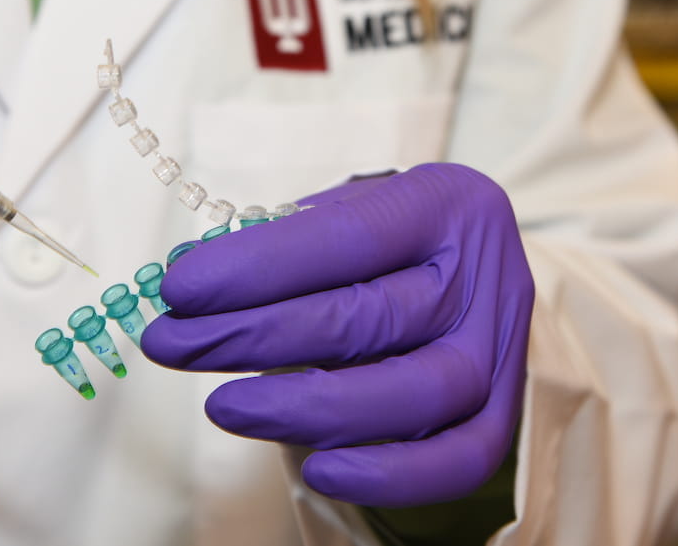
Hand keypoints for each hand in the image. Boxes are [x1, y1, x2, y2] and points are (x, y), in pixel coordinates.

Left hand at [141, 163, 534, 507]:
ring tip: (224, 406)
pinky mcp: (506, 410)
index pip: (344, 238)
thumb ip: (282, 240)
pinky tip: (318, 469)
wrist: (477, 267)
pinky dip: (391, 474)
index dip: (255, 267)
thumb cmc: (389, 238)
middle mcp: (482, 272)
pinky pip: (460, 458)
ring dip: (307, 408)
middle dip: (252, 336)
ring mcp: (501, 347)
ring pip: (416, 393)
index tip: (178, 290)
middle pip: (366, 318)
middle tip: (172, 344)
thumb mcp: (347, 211)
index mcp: (441, 202)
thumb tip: (190, 274)